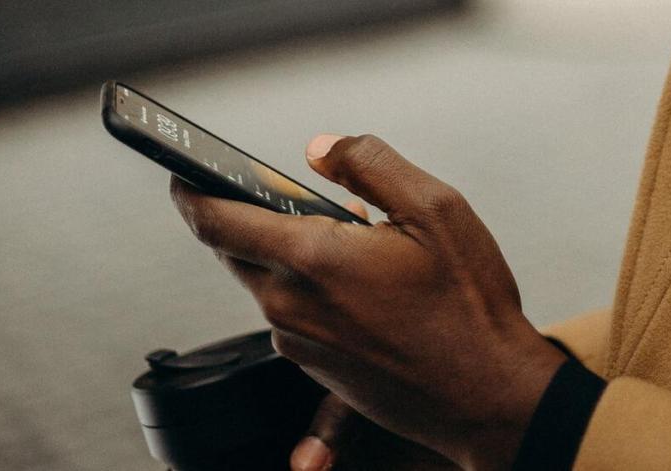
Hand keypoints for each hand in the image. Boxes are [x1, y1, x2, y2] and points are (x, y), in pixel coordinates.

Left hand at [170, 134, 565, 469]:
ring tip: (359, 247)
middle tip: (313, 203)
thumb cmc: (468, 306)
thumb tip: (319, 150)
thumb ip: (370, 163)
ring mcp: (300, 343)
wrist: (488, 396)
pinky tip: (366, 289)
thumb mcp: (436, 209)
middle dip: (257, 218)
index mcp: (312, 260)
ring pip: (267, 283)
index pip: (213, 219)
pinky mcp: (315, 368)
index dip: (188, 189)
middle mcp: (291, 306)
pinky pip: (292, 316)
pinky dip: (311, 291)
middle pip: (235, 250)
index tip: (182, 171)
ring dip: (293, 256)